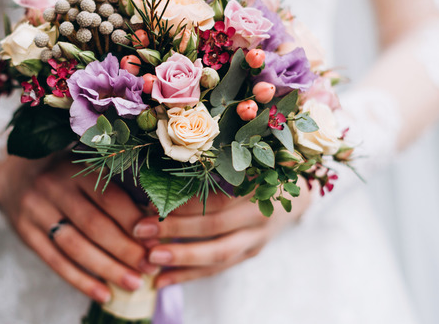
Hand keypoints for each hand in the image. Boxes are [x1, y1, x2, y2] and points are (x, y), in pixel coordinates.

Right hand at [0, 153, 159, 302]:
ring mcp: (36, 211)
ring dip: (107, 269)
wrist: (12, 174)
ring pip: (75, 247)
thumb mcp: (87, 168)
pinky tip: (103, 294)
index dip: (134, 221)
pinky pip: (55, 262)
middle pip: (94, 225)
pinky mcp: (25, 233)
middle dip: (125, 250)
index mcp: (76, 168)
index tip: (156, 241)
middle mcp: (53, 187)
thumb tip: (155, 216)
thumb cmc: (65, 172)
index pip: (109, 197)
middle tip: (150, 267)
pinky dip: (81, 281)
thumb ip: (118, 186)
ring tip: (133, 284)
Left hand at [131, 179, 313, 287]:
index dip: (184, 204)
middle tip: (141, 231)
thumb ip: (211, 164)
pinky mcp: (251, 253)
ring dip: (182, 258)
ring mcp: (257, 237)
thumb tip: (160, 172)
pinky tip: (163, 281)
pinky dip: (189, 275)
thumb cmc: (259, 167)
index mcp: (257, 184)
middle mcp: (260, 213)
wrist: (297, 191)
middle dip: (175, 230)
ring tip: (151, 261)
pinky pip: (219, 269)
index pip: (216, 199)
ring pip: (219, 253)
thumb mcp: (242, 158)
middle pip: (215, 226)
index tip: (150, 204)